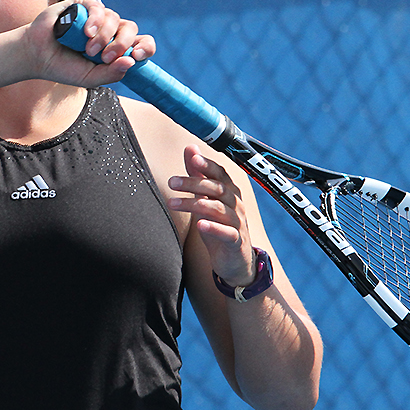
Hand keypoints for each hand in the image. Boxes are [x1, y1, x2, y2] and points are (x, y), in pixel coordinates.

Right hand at [27, 0, 156, 86]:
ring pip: (115, 18)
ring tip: (87, 49)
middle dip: (121, 44)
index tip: (137, 56)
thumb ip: (110, 74)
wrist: (37, 56)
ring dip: (104, 36)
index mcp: (116, 48)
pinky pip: (98, 7)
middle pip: (130, 29)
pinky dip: (95, 20)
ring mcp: (97, 17)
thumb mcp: (90, 78)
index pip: (141, 43)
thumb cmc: (63, 67)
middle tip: (105, 57)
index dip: (145, 48)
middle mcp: (110, 30)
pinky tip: (86, 32)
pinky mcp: (82, 6)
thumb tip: (131, 61)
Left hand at [167, 144, 256, 286]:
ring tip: (173, 203)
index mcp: (229, 192)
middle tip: (171, 182)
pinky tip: (200, 225)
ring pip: (218, 209)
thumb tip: (190, 148)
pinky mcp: (236, 242)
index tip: (193, 158)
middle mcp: (236, 205)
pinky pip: (227, 233)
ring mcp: (238, 223)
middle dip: (194, 183)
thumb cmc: (218, 225)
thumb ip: (198, 175)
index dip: (208, 165)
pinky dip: (214, 228)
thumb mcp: (206, 199)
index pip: (220, 173)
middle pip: (217, 188)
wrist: (235, 262)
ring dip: (195, 204)